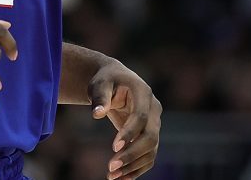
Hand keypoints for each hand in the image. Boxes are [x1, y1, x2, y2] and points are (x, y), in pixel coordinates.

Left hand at [88, 62, 162, 179]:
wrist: (115, 81)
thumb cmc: (106, 80)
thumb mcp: (100, 84)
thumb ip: (99, 97)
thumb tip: (97, 113)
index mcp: (144, 93)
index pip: (141, 117)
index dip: (129, 133)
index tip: (114, 147)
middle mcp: (154, 109)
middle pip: (150, 137)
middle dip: (132, 154)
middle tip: (111, 167)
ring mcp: (154, 123)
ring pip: (151, 150)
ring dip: (133, 166)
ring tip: (112, 176)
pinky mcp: (149, 135)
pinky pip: (148, 155)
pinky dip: (137, 168)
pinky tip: (121, 178)